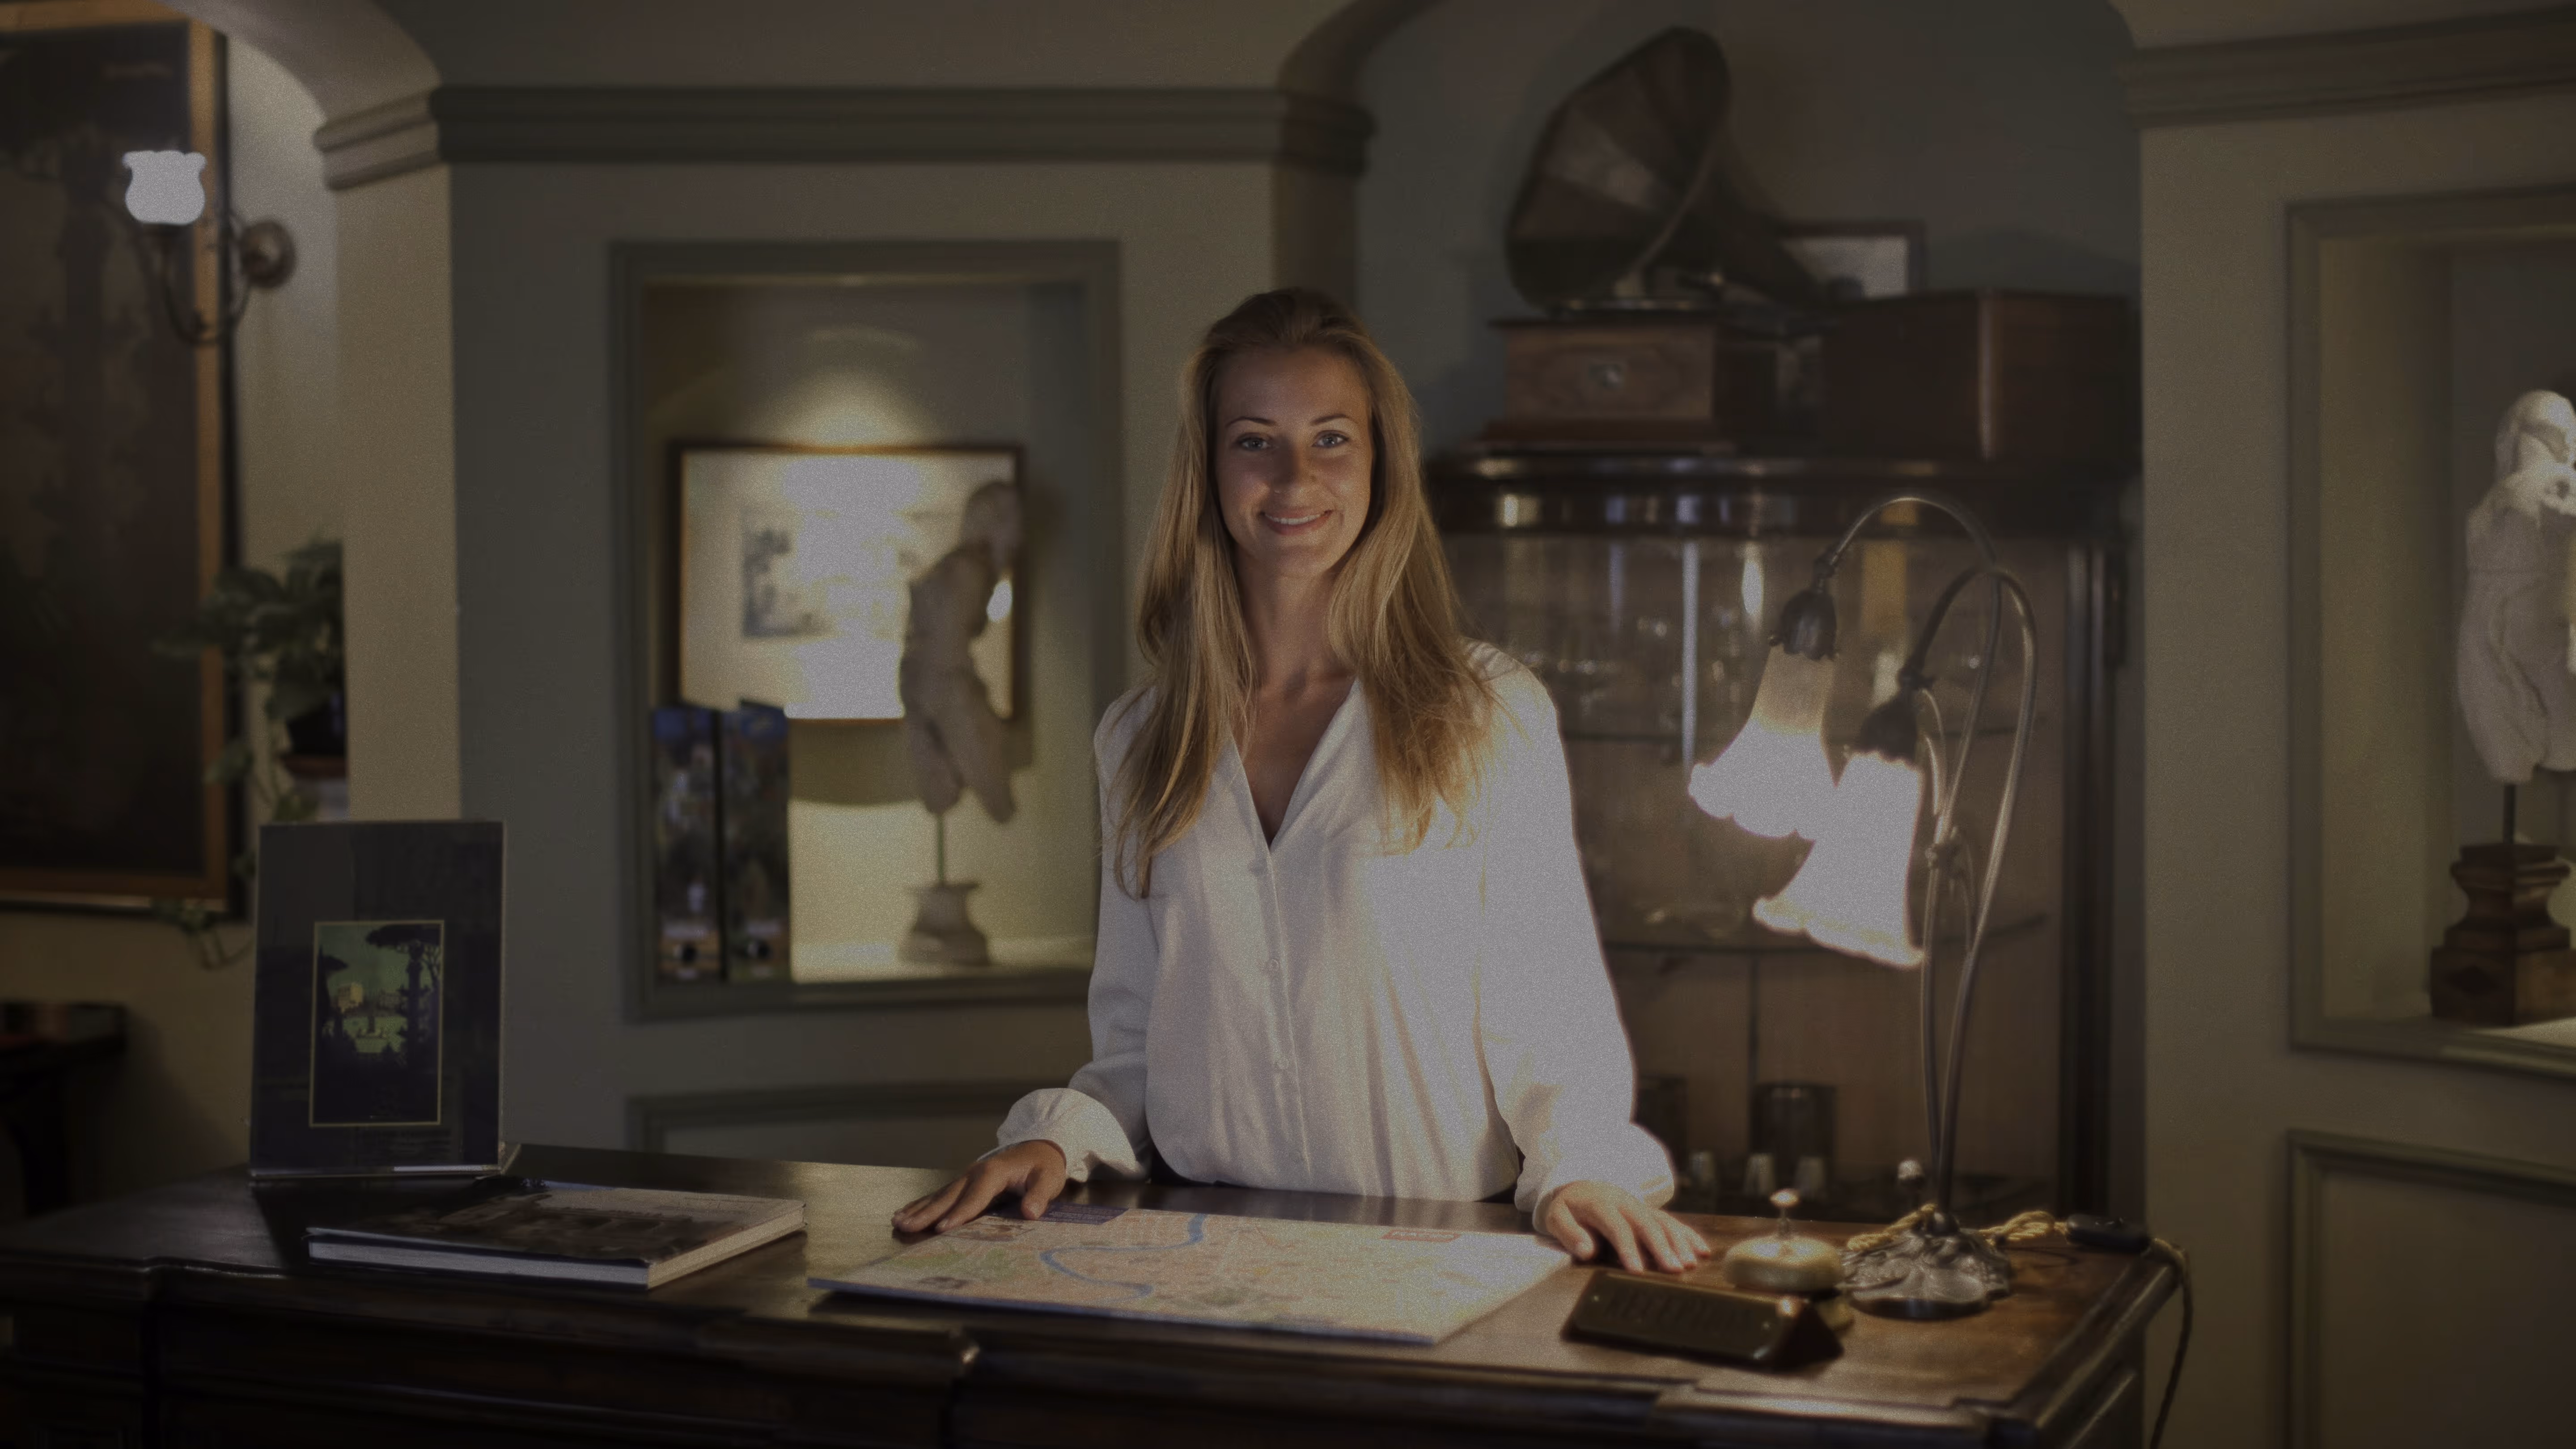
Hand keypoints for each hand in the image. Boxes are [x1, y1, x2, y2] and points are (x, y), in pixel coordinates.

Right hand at [891, 1140, 1068, 1234]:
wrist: (1039, 1147)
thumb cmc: (1043, 1166)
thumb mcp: (1049, 1179)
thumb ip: (1039, 1195)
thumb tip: (1031, 1213)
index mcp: (994, 1172)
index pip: (974, 1197)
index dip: (959, 1214)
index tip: (943, 1229)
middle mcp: (975, 1173)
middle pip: (948, 1196)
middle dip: (926, 1213)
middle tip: (905, 1227)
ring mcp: (966, 1177)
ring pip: (939, 1195)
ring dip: (918, 1209)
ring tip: (897, 1221)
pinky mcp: (964, 1182)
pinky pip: (940, 1194)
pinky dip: (922, 1204)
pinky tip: (906, 1212)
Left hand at [1541, 1181, 1709, 1273]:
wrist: (1580, 1186)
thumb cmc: (1568, 1208)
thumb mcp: (1557, 1217)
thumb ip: (1569, 1233)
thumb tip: (1586, 1251)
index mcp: (1601, 1204)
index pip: (1617, 1226)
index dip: (1628, 1248)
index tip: (1638, 1271)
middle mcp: (1625, 1203)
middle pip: (1646, 1224)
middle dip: (1662, 1247)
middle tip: (1674, 1270)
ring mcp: (1641, 1206)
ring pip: (1663, 1221)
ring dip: (1679, 1242)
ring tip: (1690, 1264)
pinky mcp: (1651, 1211)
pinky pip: (1672, 1221)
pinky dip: (1688, 1235)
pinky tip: (1702, 1251)